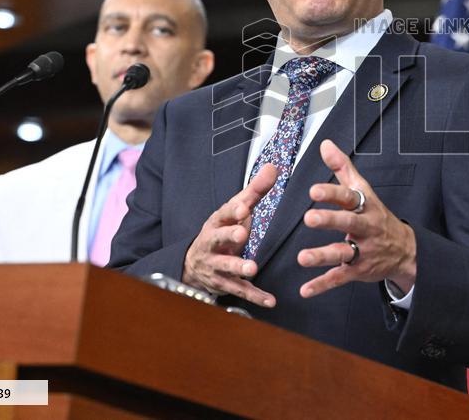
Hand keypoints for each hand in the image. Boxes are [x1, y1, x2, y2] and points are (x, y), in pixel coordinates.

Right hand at [182, 163, 277, 307]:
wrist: (194, 263)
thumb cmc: (222, 230)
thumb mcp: (236, 210)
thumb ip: (255, 191)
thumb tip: (273, 167)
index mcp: (217, 222)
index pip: (224, 213)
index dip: (234, 210)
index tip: (245, 207)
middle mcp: (213, 243)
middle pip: (218, 238)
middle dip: (229, 236)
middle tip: (241, 235)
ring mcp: (216, 265)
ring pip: (225, 267)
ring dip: (238, 268)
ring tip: (252, 268)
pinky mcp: (224, 284)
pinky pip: (240, 290)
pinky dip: (255, 296)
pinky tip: (270, 300)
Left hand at [297, 140, 416, 298]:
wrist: (405, 250)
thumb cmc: (376, 216)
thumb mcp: (363, 190)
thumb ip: (342, 168)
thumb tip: (325, 145)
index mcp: (365, 206)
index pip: (350, 197)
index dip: (332, 194)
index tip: (314, 190)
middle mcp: (366, 227)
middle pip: (349, 223)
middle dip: (330, 221)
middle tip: (309, 219)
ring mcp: (363, 250)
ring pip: (344, 253)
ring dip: (323, 256)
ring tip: (303, 257)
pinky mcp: (359, 270)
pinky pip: (340, 278)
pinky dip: (323, 285)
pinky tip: (305, 290)